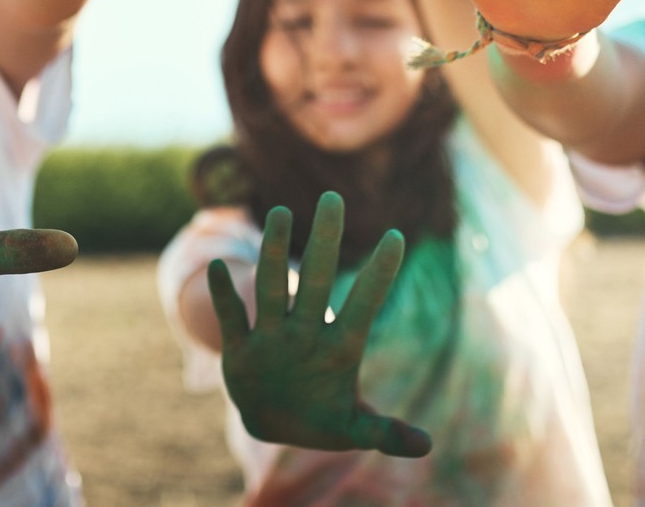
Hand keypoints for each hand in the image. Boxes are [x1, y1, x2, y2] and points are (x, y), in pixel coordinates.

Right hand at [207, 191, 430, 457]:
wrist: (275, 420)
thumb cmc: (322, 418)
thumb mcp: (353, 429)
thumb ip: (385, 431)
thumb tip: (427, 445)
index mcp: (340, 348)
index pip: (364, 305)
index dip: (379, 275)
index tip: (398, 237)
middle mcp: (306, 332)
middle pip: (317, 280)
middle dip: (324, 242)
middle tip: (333, 199)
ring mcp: (273, 336)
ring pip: (273, 288)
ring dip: (274, 253)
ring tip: (279, 214)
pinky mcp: (241, 349)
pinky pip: (232, 317)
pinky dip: (223, 295)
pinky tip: (218, 267)